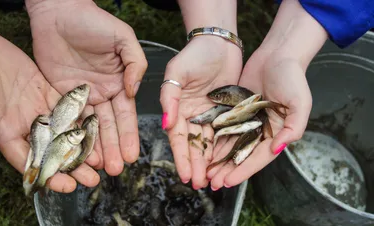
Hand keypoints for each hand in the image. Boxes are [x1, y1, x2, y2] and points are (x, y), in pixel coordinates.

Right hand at [0, 28, 99, 191]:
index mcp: (4, 130)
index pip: (29, 160)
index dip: (47, 175)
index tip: (68, 186)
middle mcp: (24, 123)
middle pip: (52, 150)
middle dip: (72, 165)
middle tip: (94, 178)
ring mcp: (36, 108)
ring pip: (63, 130)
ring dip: (81, 144)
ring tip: (101, 157)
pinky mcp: (45, 91)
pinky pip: (67, 106)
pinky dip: (81, 116)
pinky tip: (97, 125)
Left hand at [25, 0, 147, 175]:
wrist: (59, 13)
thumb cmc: (94, 21)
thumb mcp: (124, 39)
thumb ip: (136, 64)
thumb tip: (134, 92)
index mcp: (119, 83)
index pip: (126, 115)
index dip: (129, 135)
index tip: (133, 154)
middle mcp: (102, 94)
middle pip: (108, 126)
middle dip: (114, 148)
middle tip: (117, 170)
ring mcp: (81, 97)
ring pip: (89, 127)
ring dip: (95, 148)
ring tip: (100, 168)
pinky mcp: (60, 95)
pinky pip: (67, 119)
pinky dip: (72, 135)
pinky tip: (77, 152)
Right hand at [160, 35, 242, 188]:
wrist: (219, 43)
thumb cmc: (194, 55)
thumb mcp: (176, 73)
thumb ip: (169, 98)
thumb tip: (167, 125)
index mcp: (176, 108)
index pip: (178, 137)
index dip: (181, 157)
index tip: (186, 175)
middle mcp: (191, 115)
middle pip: (193, 144)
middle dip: (196, 165)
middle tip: (201, 184)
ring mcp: (208, 115)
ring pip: (208, 143)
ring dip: (209, 161)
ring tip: (212, 179)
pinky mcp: (224, 112)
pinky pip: (224, 133)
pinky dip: (224, 147)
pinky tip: (225, 161)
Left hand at [206, 49, 310, 188]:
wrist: (278, 55)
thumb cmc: (292, 78)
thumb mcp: (300, 103)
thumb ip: (293, 128)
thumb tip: (278, 148)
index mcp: (276, 133)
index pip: (257, 157)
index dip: (243, 171)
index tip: (228, 182)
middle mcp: (260, 130)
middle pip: (242, 154)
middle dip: (227, 170)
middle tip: (211, 183)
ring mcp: (247, 120)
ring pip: (230, 144)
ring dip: (218, 159)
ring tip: (205, 172)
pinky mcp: (236, 110)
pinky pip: (223, 127)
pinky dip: (215, 139)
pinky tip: (204, 149)